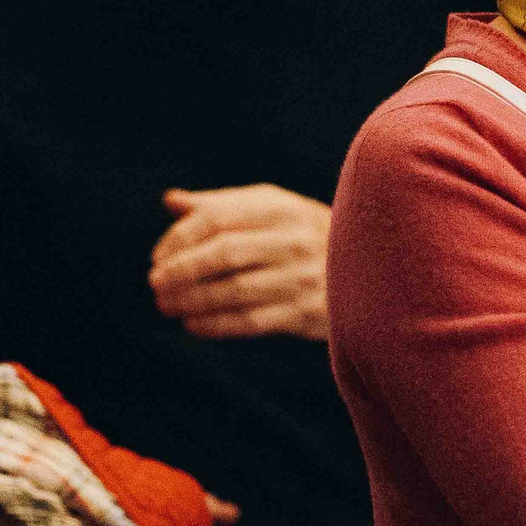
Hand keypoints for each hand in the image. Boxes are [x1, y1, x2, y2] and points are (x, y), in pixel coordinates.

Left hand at [150, 185, 331, 340]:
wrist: (371, 271)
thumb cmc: (305, 235)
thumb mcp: (272, 210)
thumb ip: (222, 205)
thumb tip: (171, 201)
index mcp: (280, 208)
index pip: (217, 218)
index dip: (180, 239)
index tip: (158, 258)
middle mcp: (294, 239)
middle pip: (224, 253)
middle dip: (182, 271)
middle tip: (155, 284)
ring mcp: (302, 277)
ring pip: (235, 290)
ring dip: (193, 300)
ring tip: (167, 306)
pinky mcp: (307, 313)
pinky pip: (251, 321)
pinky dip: (216, 325)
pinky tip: (193, 325)